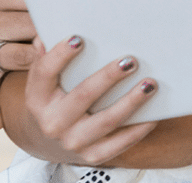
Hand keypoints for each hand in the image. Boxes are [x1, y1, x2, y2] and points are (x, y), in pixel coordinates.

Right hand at [23, 35, 158, 165]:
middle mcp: (52, 122)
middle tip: (130, 60)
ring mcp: (73, 141)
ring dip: (131, 101)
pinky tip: (154, 113)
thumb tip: (45, 35)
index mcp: (37, 98)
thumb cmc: (54, 96)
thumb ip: (46, 57)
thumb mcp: (44, 79)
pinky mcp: (93, 155)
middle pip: (83, 95)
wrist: (50, 140)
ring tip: (150, 84)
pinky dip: (139, 128)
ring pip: (107, 120)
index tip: (78, 39)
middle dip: (109, 77)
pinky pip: (120, 143)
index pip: (44, 73)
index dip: (60, 55)